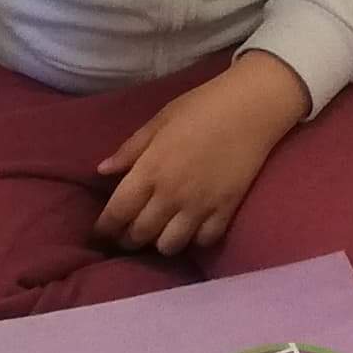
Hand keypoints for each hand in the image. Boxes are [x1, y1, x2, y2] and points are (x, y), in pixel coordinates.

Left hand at [96, 53, 305, 256]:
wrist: (251, 106)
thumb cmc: (201, 106)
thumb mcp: (159, 120)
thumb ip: (131, 149)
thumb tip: (102, 171)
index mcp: (150, 169)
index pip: (117, 213)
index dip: (104, 228)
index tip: (101, 231)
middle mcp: (171, 194)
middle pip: (139, 234)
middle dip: (128, 238)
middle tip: (128, 233)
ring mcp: (199, 206)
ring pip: (169, 246)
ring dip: (159, 242)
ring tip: (160, 231)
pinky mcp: (225, 211)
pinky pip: (202, 242)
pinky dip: (193, 239)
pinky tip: (191, 227)